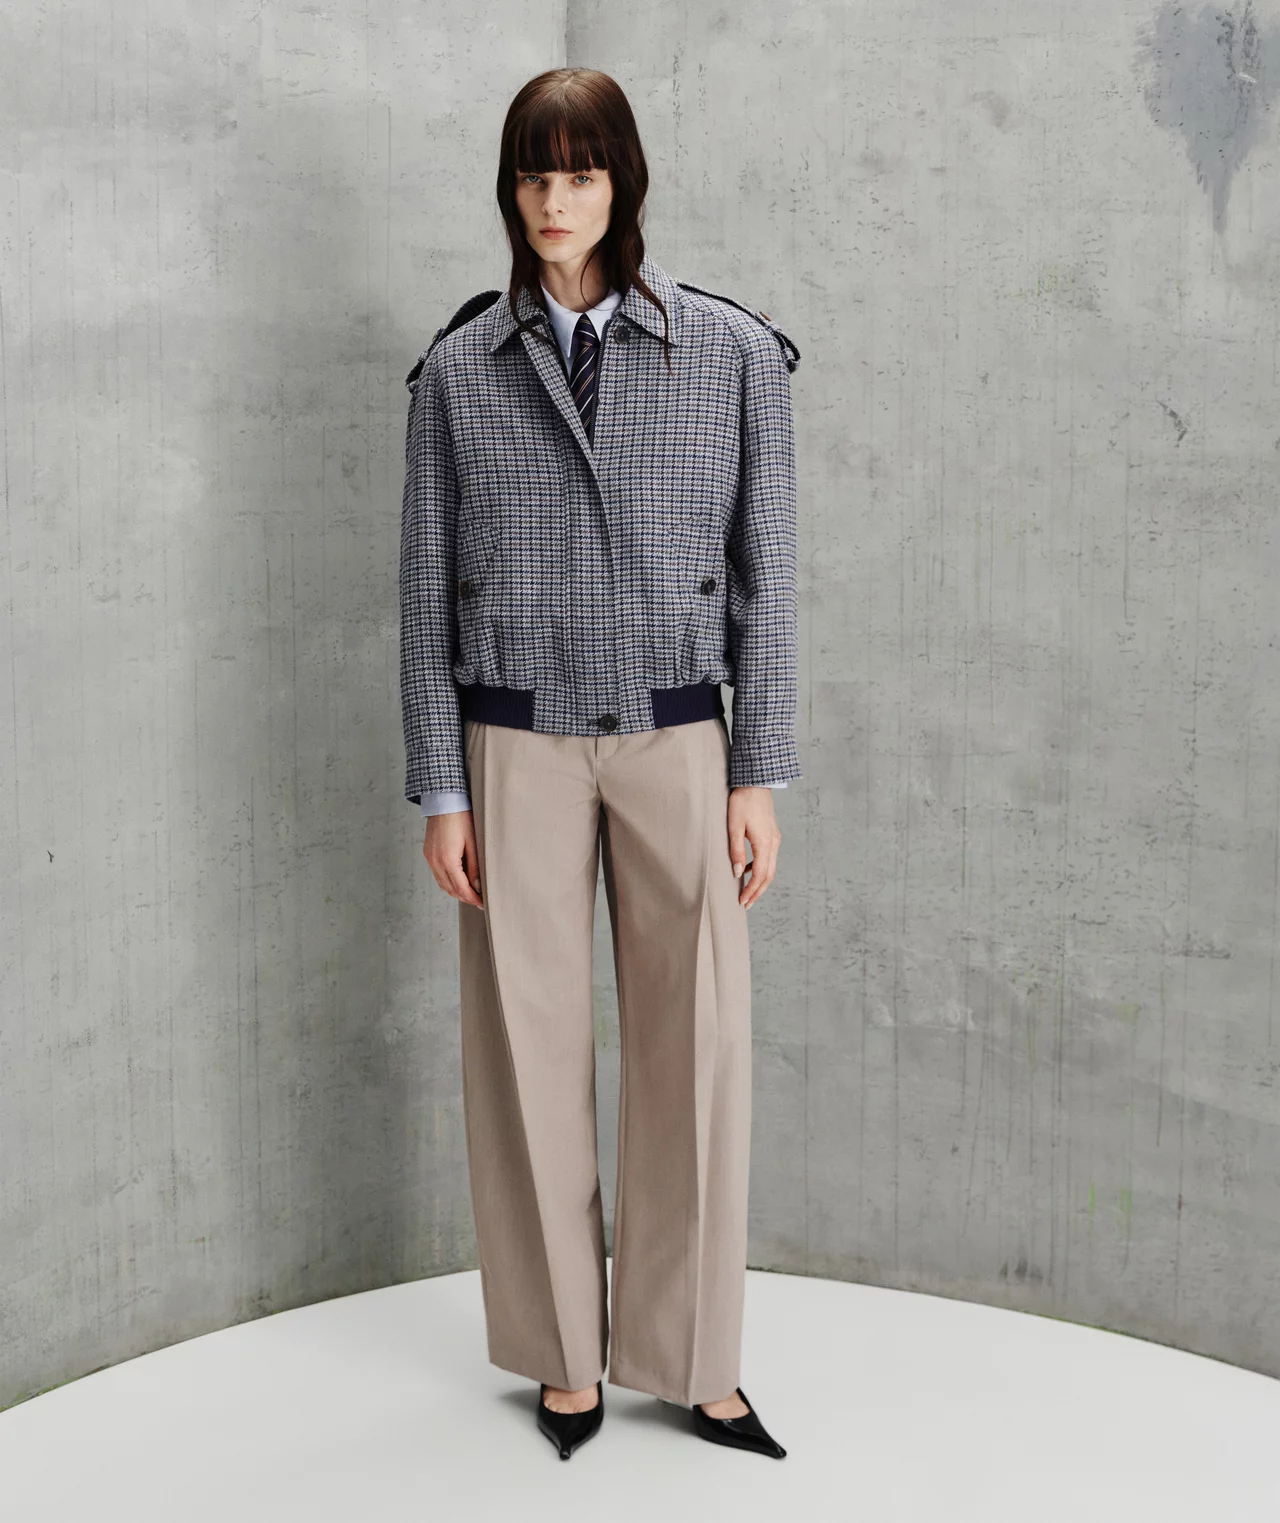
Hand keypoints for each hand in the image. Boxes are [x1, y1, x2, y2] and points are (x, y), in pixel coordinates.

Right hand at [423, 809, 484, 908]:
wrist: (443, 800)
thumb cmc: (461, 817)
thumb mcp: (473, 842)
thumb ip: (475, 867)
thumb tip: (478, 886)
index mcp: (448, 860)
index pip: (461, 888)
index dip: (473, 898)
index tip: (483, 904)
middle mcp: (435, 862)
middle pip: (450, 889)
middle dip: (465, 897)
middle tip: (479, 900)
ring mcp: (429, 858)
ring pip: (442, 884)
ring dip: (456, 891)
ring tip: (471, 893)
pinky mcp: (428, 854)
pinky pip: (437, 875)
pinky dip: (448, 882)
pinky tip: (458, 881)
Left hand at [727, 786, 781, 908]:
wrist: (756, 782)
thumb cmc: (743, 801)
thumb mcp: (734, 826)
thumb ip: (736, 851)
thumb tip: (738, 873)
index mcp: (765, 843)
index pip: (760, 875)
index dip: (751, 890)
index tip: (742, 901)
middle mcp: (774, 843)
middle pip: (769, 876)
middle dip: (758, 892)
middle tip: (746, 904)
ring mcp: (775, 839)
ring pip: (771, 868)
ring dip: (760, 882)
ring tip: (747, 892)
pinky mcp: (772, 834)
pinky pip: (769, 857)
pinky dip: (760, 868)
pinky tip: (748, 869)